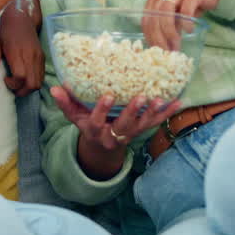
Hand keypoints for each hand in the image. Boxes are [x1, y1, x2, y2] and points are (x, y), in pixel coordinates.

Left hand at [0, 3, 43, 95]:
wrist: (21, 17)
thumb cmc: (5, 29)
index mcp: (17, 52)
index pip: (21, 76)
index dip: (13, 84)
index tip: (5, 80)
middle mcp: (30, 55)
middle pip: (32, 84)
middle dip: (22, 91)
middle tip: (12, 88)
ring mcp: (38, 56)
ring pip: (39, 82)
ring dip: (28, 88)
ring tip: (18, 83)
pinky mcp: (42, 57)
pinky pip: (41, 75)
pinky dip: (34, 81)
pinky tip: (24, 76)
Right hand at [49, 86, 181, 152]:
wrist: (103, 147)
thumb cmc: (88, 126)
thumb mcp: (74, 117)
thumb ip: (66, 103)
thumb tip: (55, 87)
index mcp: (95, 130)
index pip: (98, 121)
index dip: (103, 110)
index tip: (108, 95)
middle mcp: (114, 134)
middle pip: (124, 125)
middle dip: (133, 112)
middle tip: (141, 97)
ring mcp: (129, 134)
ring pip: (142, 125)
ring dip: (152, 113)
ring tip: (160, 99)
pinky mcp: (141, 131)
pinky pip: (155, 123)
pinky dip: (167, 113)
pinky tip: (179, 102)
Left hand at [144, 0, 224, 49]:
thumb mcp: (177, 9)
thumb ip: (169, 22)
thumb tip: (163, 43)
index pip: (146, 18)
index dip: (149, 36)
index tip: (155, 50)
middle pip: (154, 18)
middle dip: (159, 38)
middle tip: (166, 52)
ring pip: (166, 14)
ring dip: (169, 33)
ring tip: (176, 45)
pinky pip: (185, 10)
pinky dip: (185, 23)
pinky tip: (189, 31)